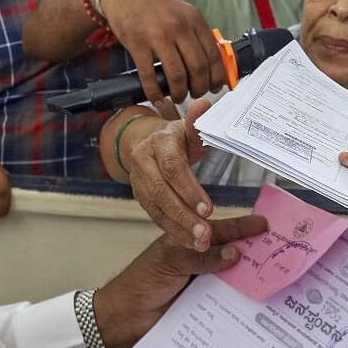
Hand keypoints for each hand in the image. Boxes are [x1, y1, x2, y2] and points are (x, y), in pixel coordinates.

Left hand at [93, 219, 267, 347]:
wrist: (123, 319)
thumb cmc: (141, 282)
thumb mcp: (170, 261)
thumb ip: (200, 256)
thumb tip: (235, 253)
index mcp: (189, 245)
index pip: (219, 232)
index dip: (242, 228)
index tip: (265, 224)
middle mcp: (200, 265)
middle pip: (232, 257)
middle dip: (255, 255)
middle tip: (284, 252)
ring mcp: (204, 288)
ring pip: (233, 282)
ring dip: (253, 282)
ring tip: (280, 280)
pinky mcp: (205, 311)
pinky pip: (227, 306)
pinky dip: (242, 306)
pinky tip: (260, 308)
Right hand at [99, 0, 224, 102]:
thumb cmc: (154, 4)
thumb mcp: (182, 12)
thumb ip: (196, 34)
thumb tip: (210, 62)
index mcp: (194, 19)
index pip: (213, 55)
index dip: (216, 77)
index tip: (215, 87)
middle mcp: (179, 27)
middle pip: (198, 68)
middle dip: (199, 88)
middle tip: (195, 94)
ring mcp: (157, 36)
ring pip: (177, 75)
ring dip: (179, 93)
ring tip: (177, 96)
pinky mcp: (137, 44)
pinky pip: (149, 76)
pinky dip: (154, 92)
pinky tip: (156, 97)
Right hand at [128, 99, 262, 250]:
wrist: (147, 141)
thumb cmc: (176, 137)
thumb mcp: (189, 128)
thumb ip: (198, 122)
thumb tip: (204, 105)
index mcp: (158, 141)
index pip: (172, 166)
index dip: (189, 189)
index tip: (208, 209)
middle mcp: (143, 160)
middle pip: (161, 191)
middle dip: (184, 214)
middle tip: (205, 233)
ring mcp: (138, 180)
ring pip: (156, 207)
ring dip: (179, 227)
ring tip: (201, 242)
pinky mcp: (139, 196)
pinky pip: (155, 216)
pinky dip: (173, 230)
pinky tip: (190, 242)